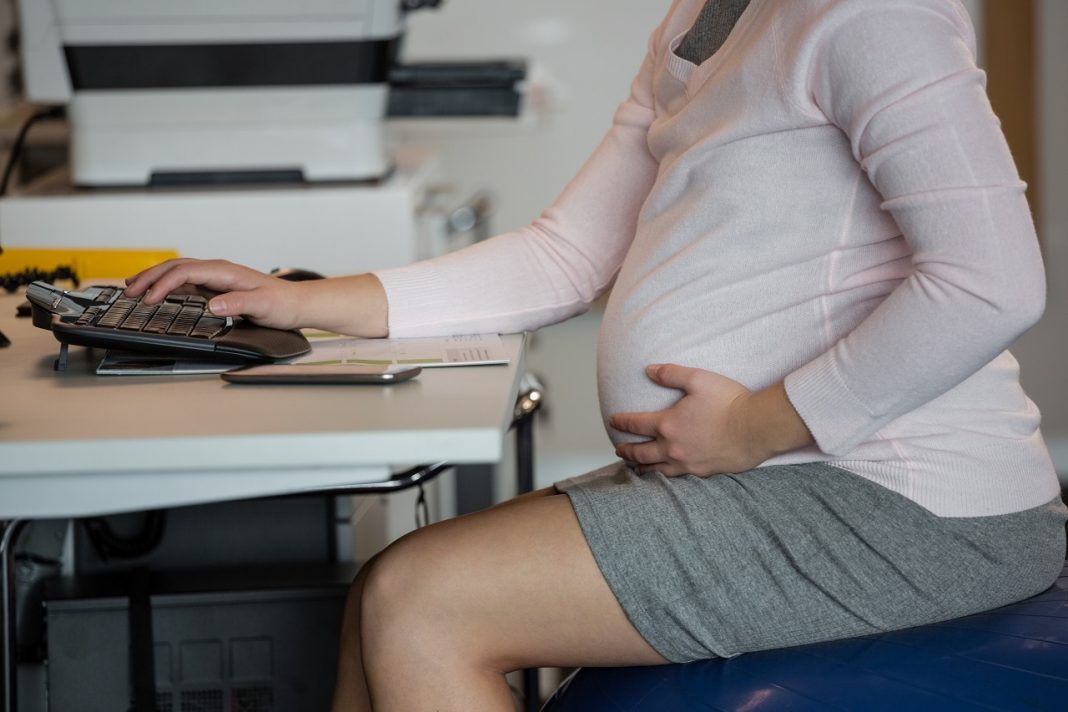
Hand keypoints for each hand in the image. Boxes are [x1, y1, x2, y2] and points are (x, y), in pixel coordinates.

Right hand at [124, 258, 304, 329]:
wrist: (296, 304)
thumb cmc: (282, 304)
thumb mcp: (262, 306)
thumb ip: (237, 304)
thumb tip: (212, 305)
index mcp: (225, 272)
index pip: (185, 272)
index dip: (164, 285)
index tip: (149, 299)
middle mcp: (218, 271)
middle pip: (175, 267)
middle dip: (149, 278)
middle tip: (128, 291)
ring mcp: (216, 278)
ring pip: (178, 272)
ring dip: (154, 279)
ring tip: (133, 288)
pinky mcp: (216, 287)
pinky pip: (186, 282)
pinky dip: (167, 285)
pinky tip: (157, 292)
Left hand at [609, 364, 813, 476]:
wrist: (757, 428)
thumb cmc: (730, 402)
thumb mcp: (698, 379)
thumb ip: (671, 373)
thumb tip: (649, 370)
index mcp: (668, 424)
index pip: (635, 424)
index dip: (621, 422)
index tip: (613, 421)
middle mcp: (673, 447)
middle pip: (640, 453)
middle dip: (626, 451)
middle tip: (619, 450)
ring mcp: (687, 463)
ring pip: (656, 469)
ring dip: (641, 468)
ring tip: (635, 468)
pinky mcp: (702, 472)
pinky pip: (676, 477)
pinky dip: (663, 477)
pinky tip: (664, 475)